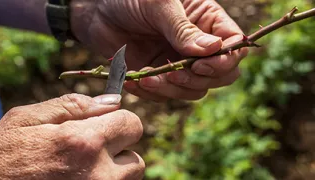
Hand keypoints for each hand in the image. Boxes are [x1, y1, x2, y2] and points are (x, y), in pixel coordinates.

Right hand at [0, 94, 143, 179]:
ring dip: (115, 168)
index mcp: (83, 142)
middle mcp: (99, 174)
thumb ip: (72, 105)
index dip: (117, 120)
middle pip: (136, 156)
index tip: (103, 123)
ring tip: (83, 166)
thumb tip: (113, 100)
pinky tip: (80, 179)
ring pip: (129, 178)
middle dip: (118, 147)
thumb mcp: (26, 119)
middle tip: (91, 147)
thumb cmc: (1, 158)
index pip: (131, 123)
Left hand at [70, 0, 247, 100]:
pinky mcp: (158, 77)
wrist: (97, 11)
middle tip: (174, 74)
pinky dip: (151, 93)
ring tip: (147, 79)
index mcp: (207, 21)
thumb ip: (183, 29)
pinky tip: (134, 81)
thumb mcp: (158, 6)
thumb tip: (214, 49)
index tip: (201, 65)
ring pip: (193, 90)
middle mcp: (197, 46)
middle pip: (220, 76)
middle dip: (198, 80)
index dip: (224, 61)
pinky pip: (165, 95)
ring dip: (172, 89)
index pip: (233, 47)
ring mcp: (178, 63)